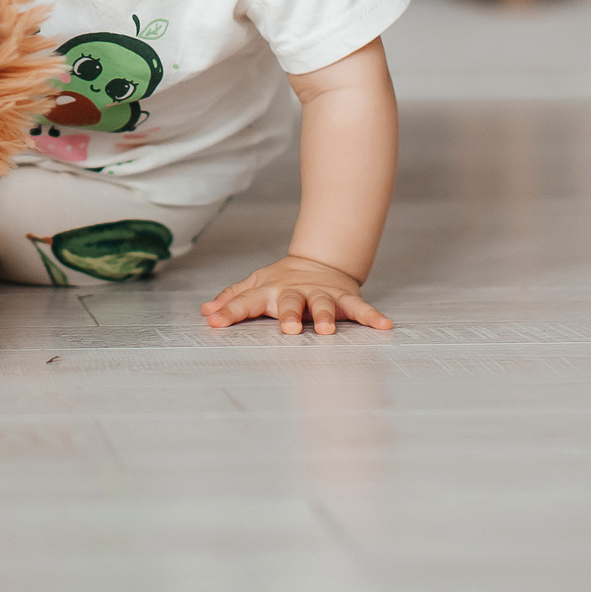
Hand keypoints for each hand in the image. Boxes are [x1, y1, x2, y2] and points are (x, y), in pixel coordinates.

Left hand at [201, 255, 393, 335]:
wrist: (319, 262)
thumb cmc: (281, 281)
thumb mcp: (254, 286)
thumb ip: (232, 299)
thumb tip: (205, 311)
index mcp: (269, 291)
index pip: (246, 301)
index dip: (230, 311)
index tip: (214, 323)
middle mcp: (295, 292)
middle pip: (290, 302)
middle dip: (289, 314)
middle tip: (288, 329)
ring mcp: (321, 294)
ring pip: (324, 304)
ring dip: (326, 315)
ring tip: (327, 329)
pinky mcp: (344, 297)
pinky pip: (360, 307)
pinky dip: (372, 316)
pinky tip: (385, 326)